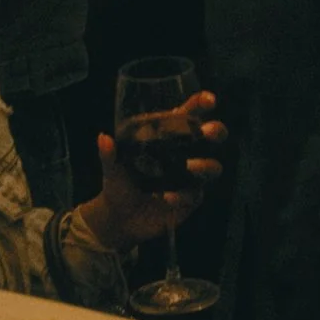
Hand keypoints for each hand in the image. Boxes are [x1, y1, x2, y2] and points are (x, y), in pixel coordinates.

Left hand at [88, 91, 226, 252]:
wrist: (119, 219)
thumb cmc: (119, 184)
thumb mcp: (112, 168)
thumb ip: (109, 154)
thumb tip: (103, 138)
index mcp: (168, 138)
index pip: (188, 115)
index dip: (200, 105)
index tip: (209, 100)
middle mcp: (185, 154)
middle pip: (212, 137)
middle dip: (216, 130)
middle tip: (208, 131)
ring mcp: (190, 178)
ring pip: (212, 167)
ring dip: (204, 165)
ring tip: (189, 167)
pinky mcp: (190, 201)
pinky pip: (195, 195)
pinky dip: (183, 195)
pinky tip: (168, 197)